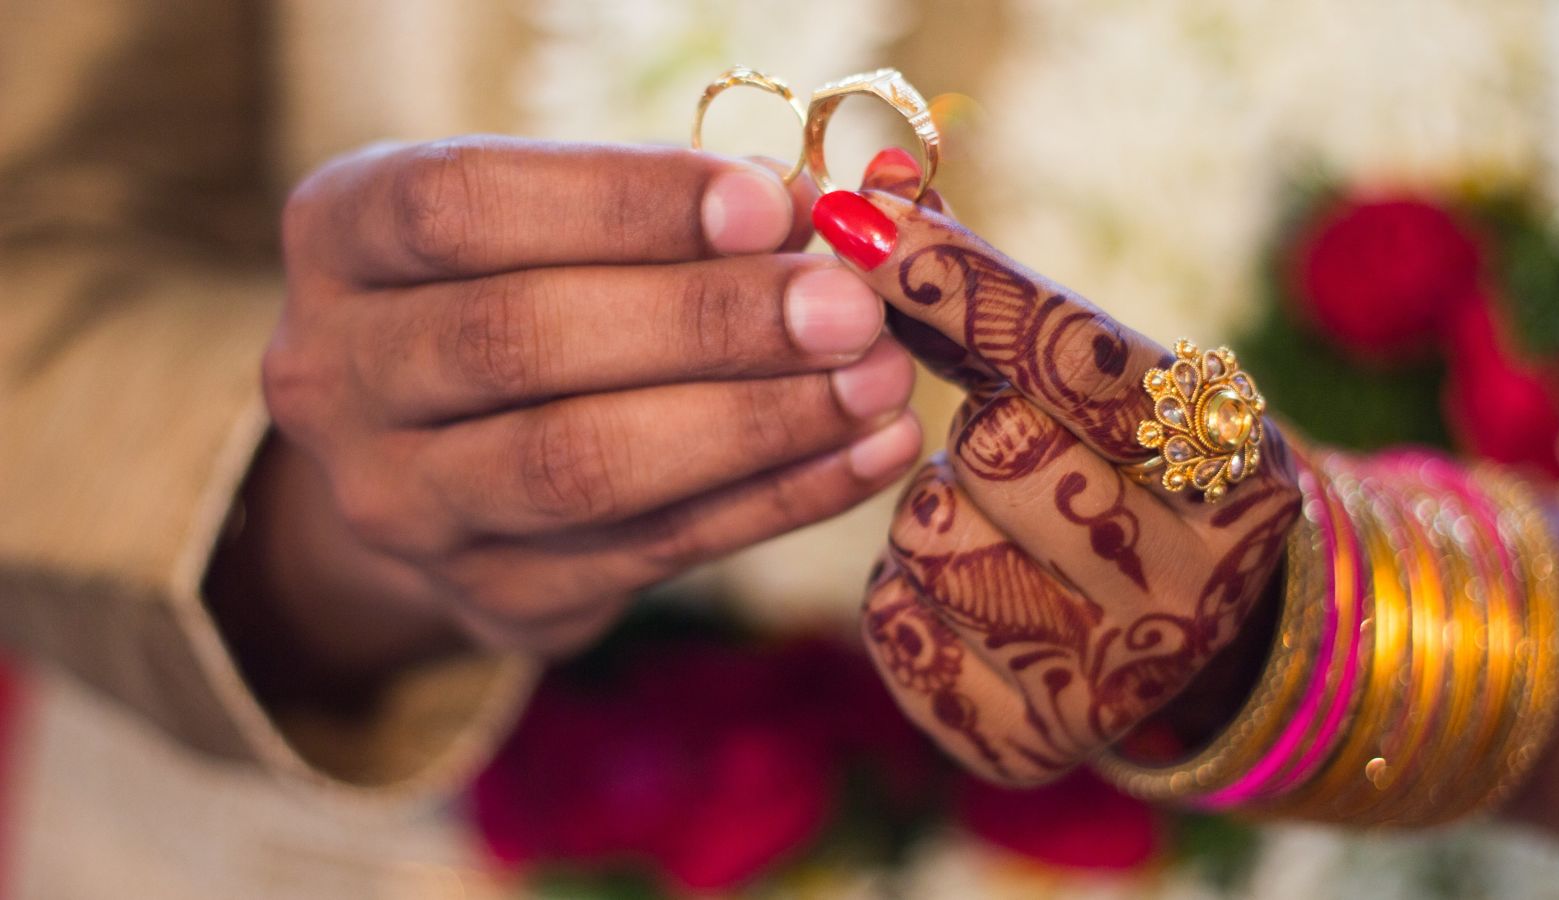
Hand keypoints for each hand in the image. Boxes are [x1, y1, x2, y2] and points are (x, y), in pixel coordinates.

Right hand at [231, 137, 923, 691]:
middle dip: (705, 322)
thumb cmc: (519, 291)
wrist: (440, 456)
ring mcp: (400, 506)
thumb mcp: (548, 222)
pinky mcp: (490, 597)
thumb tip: (817, 212)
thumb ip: (657, 212)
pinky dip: (777, 500)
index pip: (462, 207)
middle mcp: (335, 378)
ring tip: (876, 382)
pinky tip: (867, 454)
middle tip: (846, 308)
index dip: (622, 205)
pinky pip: (653, 551)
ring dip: (753, 423)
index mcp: (340, 239)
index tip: (770, 205)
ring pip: (580, 466)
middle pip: (519, 343)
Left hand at [819, 152, 1299, 784]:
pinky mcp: (1030, 740)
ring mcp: (1117, 677)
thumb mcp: (1110, 383)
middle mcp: (1198, 583)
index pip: (1076, 353)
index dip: (961, 284)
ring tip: (1004, 529)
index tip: (862, 222)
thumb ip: (998, 296)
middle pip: (995, 448)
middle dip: (978, 435)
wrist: (1193, 640)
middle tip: (1017, 454)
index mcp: (1238, 468)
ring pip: (928, 538)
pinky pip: (896, 625)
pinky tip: (974, 598)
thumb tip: (877, 190)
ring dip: (934, 515)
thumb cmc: (1133, 478)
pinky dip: (907, 596)